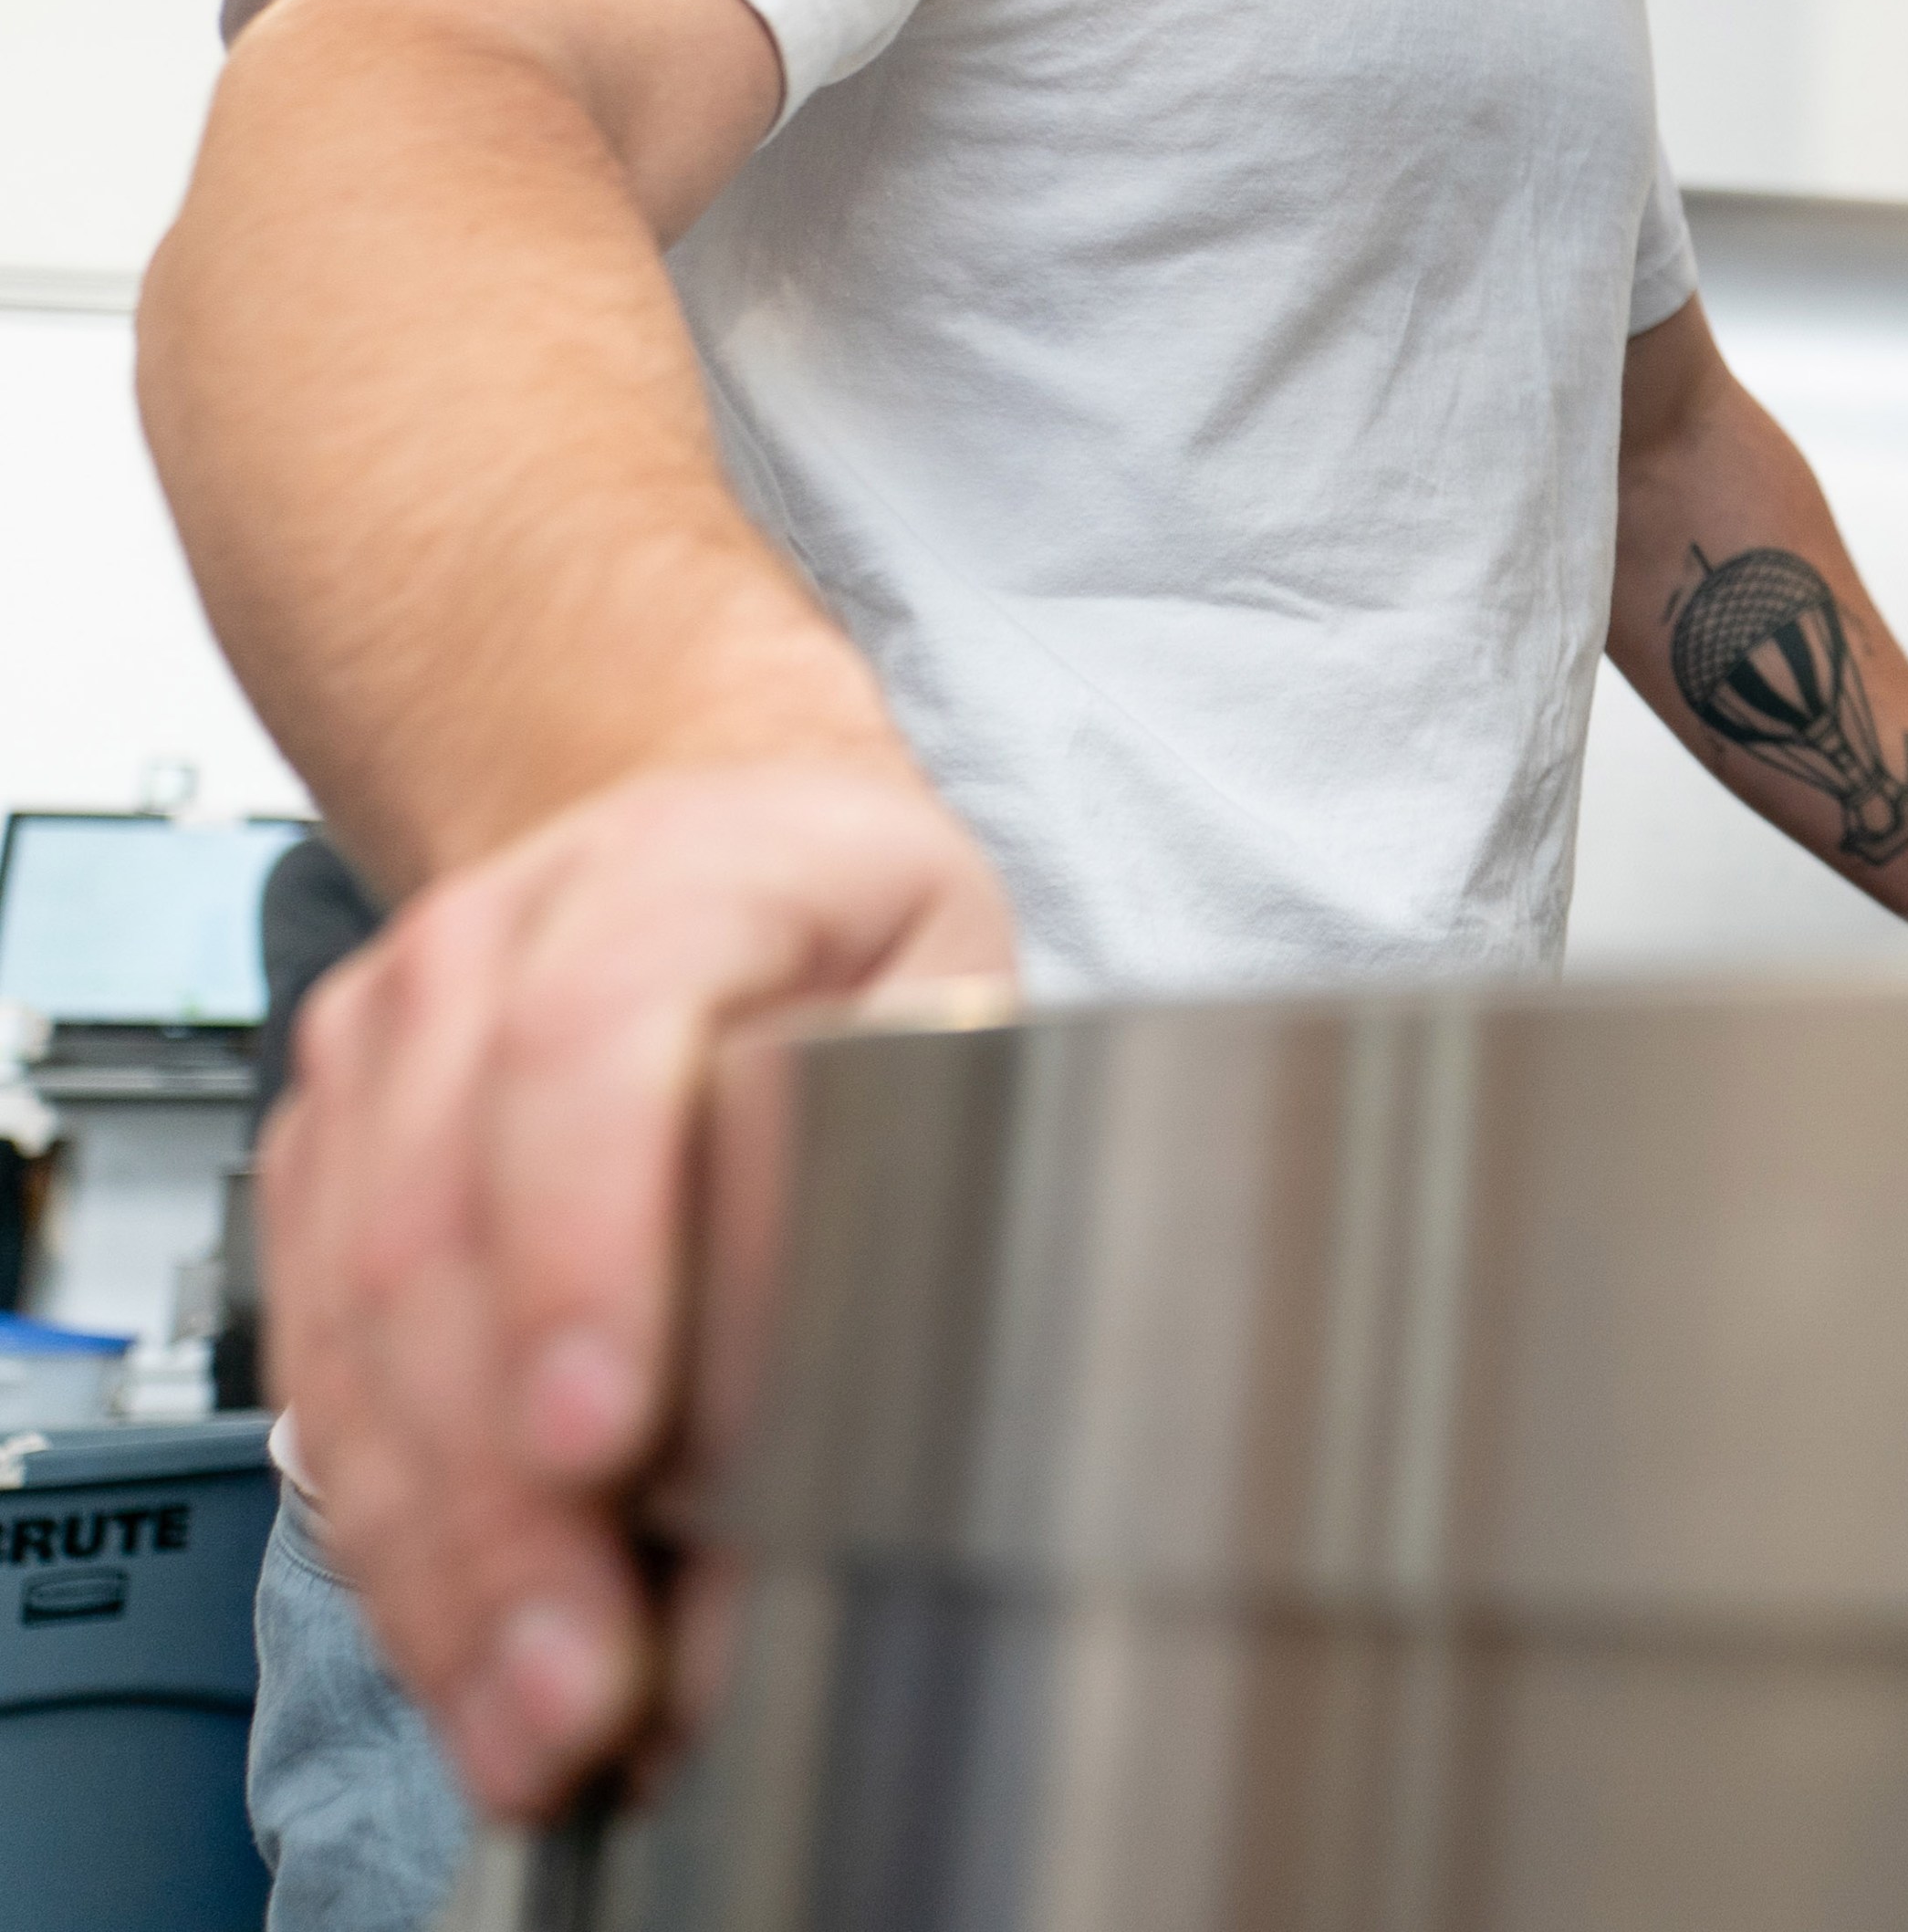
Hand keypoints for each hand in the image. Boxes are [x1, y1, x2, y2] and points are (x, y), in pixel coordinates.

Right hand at [262, 758, 1012, 1818]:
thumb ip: (910, 1146)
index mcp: (674, 872)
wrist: (714, 835)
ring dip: (444, 1546)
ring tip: (537, 1714)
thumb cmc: (848, 925)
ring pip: (363, 1322)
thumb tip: (847, 1388)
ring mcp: (384, 1049)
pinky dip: (396, 1527)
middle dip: (508, 1485)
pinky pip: (322, 1365)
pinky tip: (471, 1646)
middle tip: (587, 1674)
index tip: (605, 1438)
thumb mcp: (945, 978)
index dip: (584, 1247)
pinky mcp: (324, 1159)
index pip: (592, 1041)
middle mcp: (493, 945)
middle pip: (450, 1221)